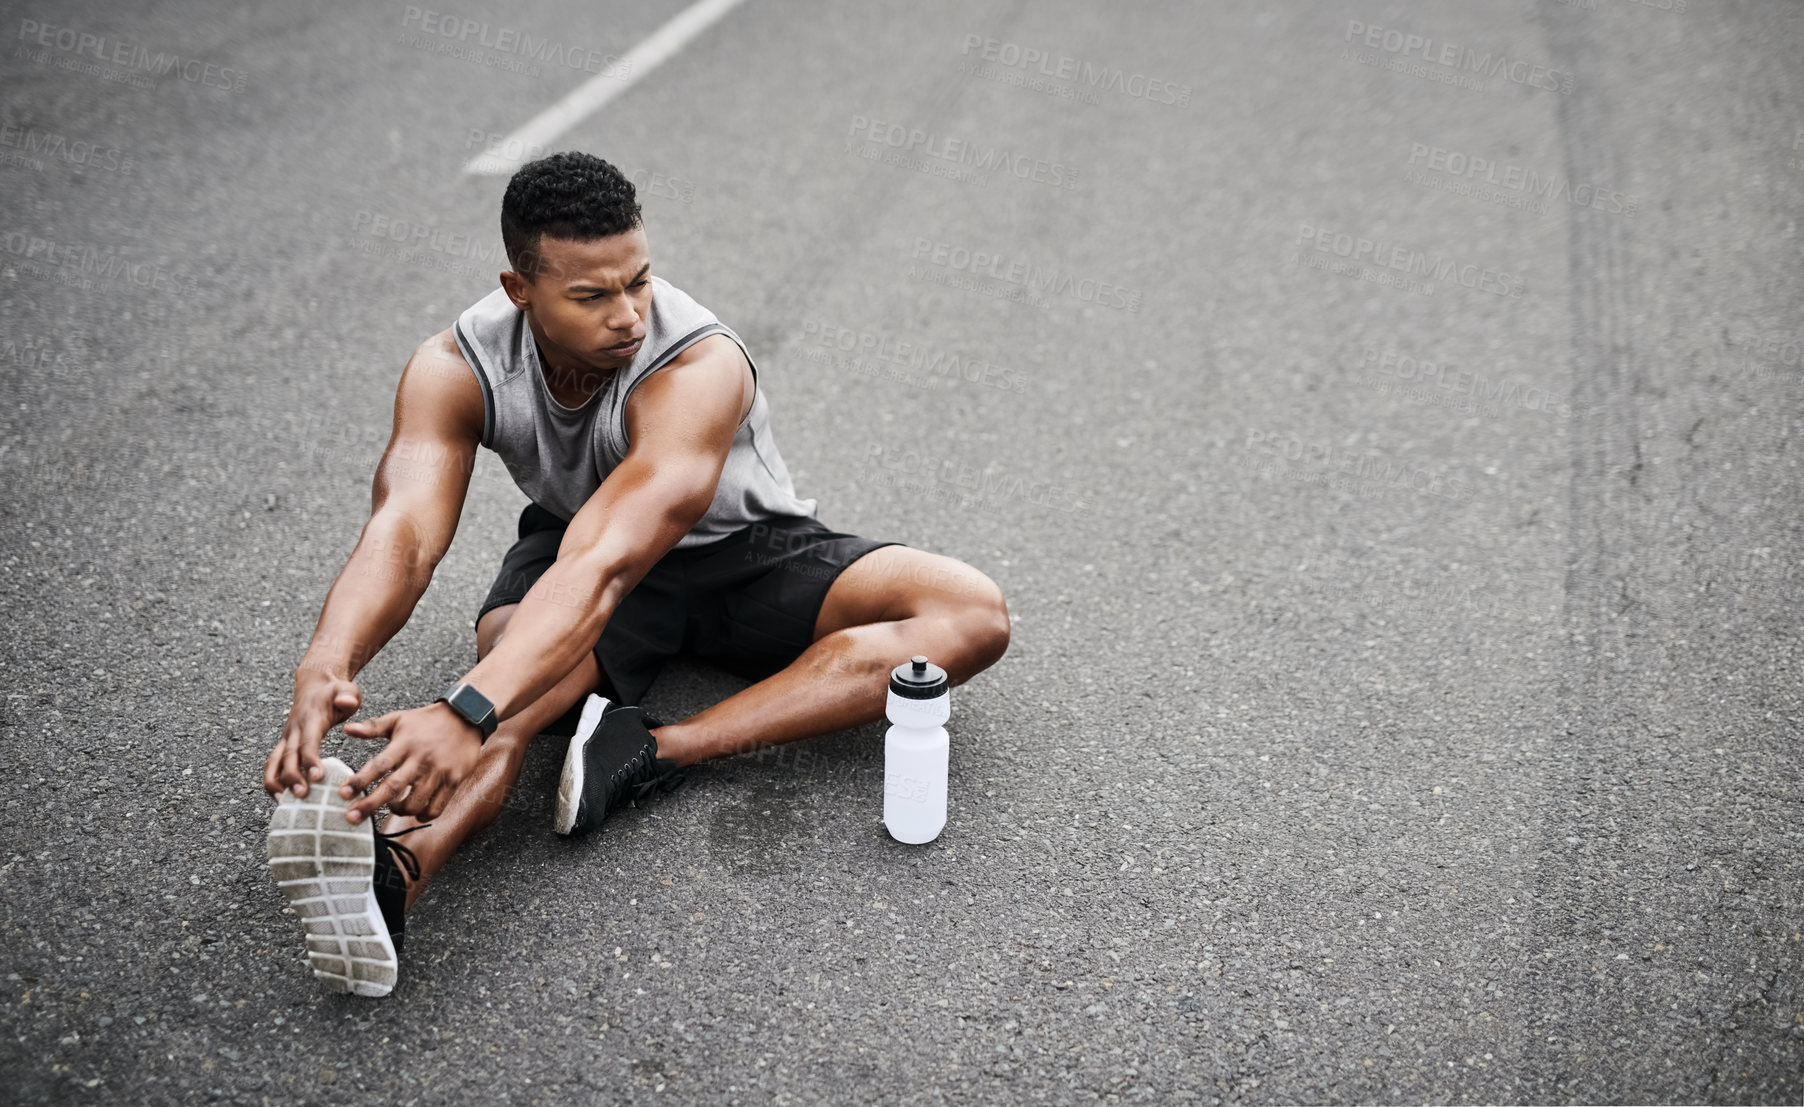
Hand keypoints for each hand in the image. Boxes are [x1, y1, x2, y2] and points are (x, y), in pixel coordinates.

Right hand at [265, 669, 362, 798]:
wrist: (314, 684)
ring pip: (273, 763)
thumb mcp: (347, 688)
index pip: (308, 742)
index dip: (310, 759)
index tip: (317, 776)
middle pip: (288, 756)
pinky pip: (273, 765)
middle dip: (292, 777)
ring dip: (276, 783)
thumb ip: (349, 695)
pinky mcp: (284, 745)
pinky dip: (273, 782)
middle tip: (302, 796)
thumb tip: (348, 702)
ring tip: (285, 803)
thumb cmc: (334, 691)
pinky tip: (281, 799)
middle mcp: (293, 731)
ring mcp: (286, 739)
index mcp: (309, 720)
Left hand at [338, 701, 483, 823]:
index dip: (360, 780)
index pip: (379, 765)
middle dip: (370, 805)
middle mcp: (421, 759)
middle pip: (393, 788)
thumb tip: (347, 730)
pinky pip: (436, 807)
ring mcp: (439, 772)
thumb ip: (373, 727)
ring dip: (398, 810)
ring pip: (415, 802)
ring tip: (392, 807)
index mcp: (405, 743)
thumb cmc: (428, 720)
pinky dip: (422, 815)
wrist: (466, 716)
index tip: (343, 794)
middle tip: (352, 818)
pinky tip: (415, 811)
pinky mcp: (454, 781)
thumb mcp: (399, 718)